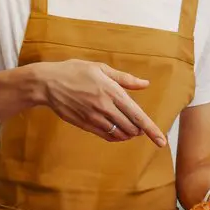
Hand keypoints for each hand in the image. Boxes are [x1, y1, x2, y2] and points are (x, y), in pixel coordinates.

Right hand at [35, 59, 164, 145]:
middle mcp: (106, 107)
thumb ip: (125, 79)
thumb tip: (145, 84)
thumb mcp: (101, 68)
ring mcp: (95, 118)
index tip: (162, 141)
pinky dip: (116, 136)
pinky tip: (117, 132)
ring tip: (130, 128)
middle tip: (142, 127)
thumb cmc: (75, 71)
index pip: (138, 115)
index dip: (152, 130)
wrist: (48, 83)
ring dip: (128, 134)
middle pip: (131, 128)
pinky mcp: (85, 124)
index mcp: (113, 92)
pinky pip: (106, 136)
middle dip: (140, 130)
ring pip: (120, 134)